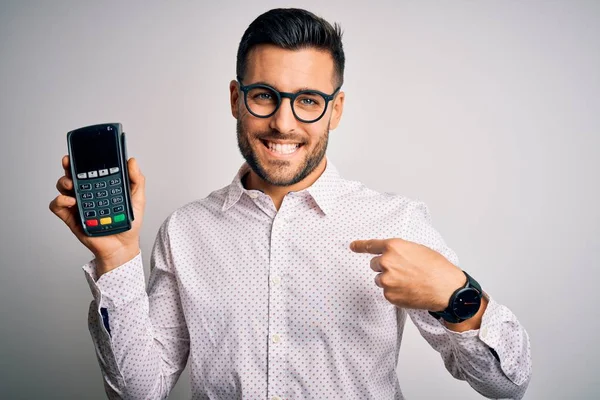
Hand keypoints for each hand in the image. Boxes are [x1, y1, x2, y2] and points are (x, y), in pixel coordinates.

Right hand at [49, 155, 145, 275]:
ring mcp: (78, 205)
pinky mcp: (71, 218)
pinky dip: (60, 201)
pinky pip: (57, 206)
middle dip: (68, 166)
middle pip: (72, 174)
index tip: (82, 151)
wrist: (123, 246)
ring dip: (64, 182)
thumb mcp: (137, 199)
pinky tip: (70, 201)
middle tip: (69, 162)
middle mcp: (87, 193)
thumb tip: (131, 161)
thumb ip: (136, 180)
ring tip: (72, 185)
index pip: (89, 169)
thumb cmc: (129, 223)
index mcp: (101, 186)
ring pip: (62, 187)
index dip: (84, 159)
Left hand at [350, 238, 465, 310]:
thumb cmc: (437, 268)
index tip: (352, 246)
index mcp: (393, 247)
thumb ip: (400, 250)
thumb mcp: (418, 249)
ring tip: (409, 282)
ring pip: (380, 279)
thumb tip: (392, 255)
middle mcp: (386, 262)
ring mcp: (386, 280)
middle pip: (375, 265)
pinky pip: (387, 292)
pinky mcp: (389, 295)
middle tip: (403, 271)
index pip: (371, 245)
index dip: (360, 246)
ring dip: (390, 281)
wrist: (447, 289)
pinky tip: (409, 291)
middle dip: (385, 267)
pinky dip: (395, 293)